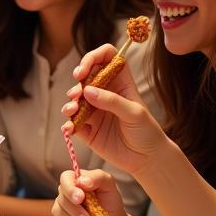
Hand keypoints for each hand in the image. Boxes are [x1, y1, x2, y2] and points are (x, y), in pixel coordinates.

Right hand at [52, 168, 132, 215]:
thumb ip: (97, 177)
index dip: (70, 188)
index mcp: (75, 179)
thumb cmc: (110, 200)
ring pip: (58, 213)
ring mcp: (61, 207)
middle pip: (61, 198)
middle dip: (74, 210)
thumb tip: (81, 181)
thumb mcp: (108, 185)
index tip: (80, 198)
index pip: (65, 178)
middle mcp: (65, 192)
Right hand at [60, 46, 164, 173]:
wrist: (147, 159)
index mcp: (120, 82)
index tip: (84, 70)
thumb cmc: (147, 131)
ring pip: (75, 100)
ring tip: (73, 110)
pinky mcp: (88, 129)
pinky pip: (73, 123)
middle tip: (77, 93)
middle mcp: (105, 93)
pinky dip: (68, 124)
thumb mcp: (134, 113)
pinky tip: (70, 129)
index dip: (93, 57)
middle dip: (77, 83)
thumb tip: (87, 91)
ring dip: (70, 103)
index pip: (105, 57)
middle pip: (85, 76)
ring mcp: (94, 111)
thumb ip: (112, 101)